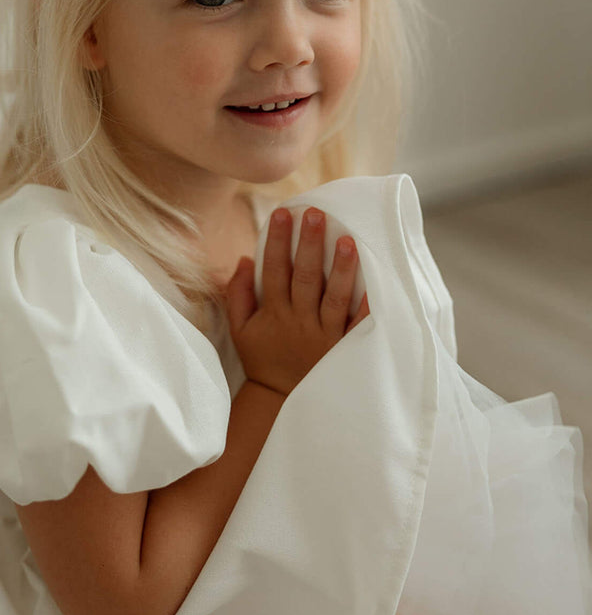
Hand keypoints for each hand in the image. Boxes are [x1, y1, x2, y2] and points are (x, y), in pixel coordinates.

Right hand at [224, 206, 369, 396]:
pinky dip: (366, 306)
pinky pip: (356, 325)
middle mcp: (298, 321)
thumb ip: (238, 294)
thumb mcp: (240, 329)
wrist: (280, 401)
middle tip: (315, 214)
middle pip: (305, 277)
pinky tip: (375, 283)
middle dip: (309, 244)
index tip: (283, 213)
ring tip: (346, 239)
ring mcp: (322, 335)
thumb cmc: (262, 359)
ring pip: (332, 297)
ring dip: (339, 268)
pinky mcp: (342, 348)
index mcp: (273, 313)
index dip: (278, 241)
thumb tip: (244, 259)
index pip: (275, 270)